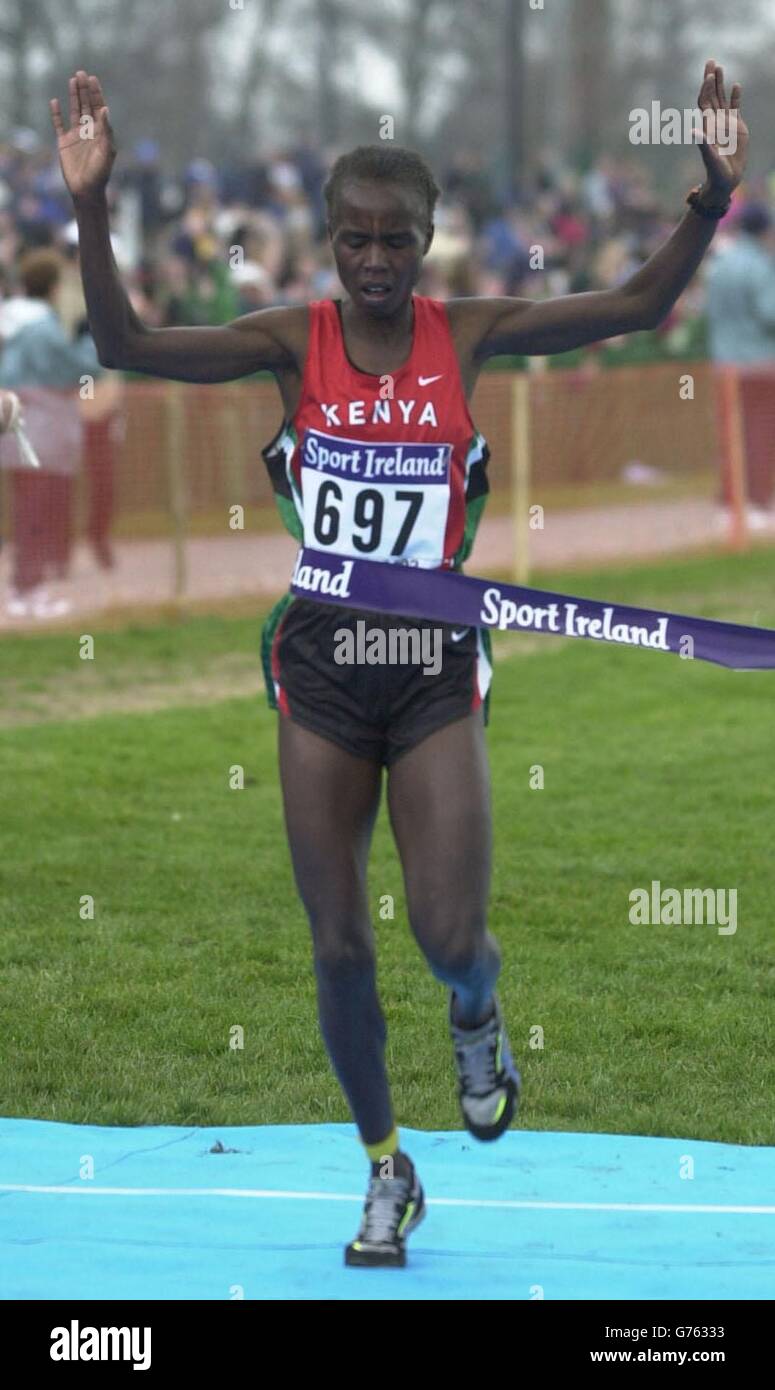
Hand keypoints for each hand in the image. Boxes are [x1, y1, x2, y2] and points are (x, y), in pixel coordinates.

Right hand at [49, 70, 115, 201]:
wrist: (86, 190)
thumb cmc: (100, 173)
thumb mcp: (107, 151)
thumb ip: (106, 130)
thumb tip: (105, 109)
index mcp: (101, 132)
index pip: (99, 108)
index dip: (96, 94)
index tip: (93, 79)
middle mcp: (89, 131)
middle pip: (86, 105)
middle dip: (84, 90)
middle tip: (81, 73)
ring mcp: (76, 136)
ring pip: (74, 111)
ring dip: (74, 96)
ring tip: (73, 80)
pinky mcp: (64, 142)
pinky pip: (59, 124)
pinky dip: (56, 113)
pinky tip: (55, 101)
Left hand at [695, 59, 747, 201]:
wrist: (726, 179)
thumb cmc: (716, 171)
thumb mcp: (710, 157)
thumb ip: (703, 144)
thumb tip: (694, 131)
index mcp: (708, 125)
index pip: (705, 102)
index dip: (706, 88)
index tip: (709, 76)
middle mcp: (715, 121)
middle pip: (712, 95)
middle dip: (711, 78)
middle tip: (710, 61)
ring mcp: (725, 122)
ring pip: (722, 98)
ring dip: (721, 83)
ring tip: (719, 67)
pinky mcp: (736, 127)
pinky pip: (735, 108)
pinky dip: (735, 97)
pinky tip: (736, 85)